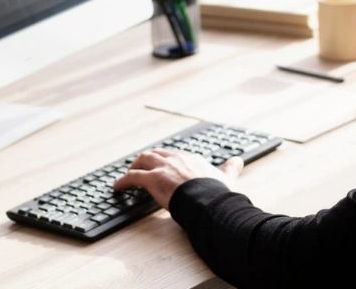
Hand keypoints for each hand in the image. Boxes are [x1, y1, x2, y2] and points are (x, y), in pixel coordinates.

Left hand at [112, 148, 243, 209]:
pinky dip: (122, 181)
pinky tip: (117, 187)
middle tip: (140, 168)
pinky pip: (132, 177)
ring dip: (134, 167)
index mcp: (191, 159)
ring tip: (128, 175)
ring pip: (142, 160)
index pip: (174, 155)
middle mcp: (176, 159)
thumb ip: (231, 168)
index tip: (162, 166)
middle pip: (156, 153)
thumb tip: (238, 160)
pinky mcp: (152, 179)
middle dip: (147, 160)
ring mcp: (163, 168)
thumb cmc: (216, 193)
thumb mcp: (226, 178)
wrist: (208, 202)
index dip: (166, 160)